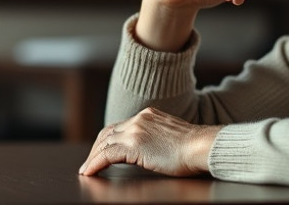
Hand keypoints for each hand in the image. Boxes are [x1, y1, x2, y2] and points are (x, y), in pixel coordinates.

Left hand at [78, 107, 221, 177]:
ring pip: (104, 142)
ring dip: (92, 157)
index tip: (102, 151)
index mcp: (149, 115)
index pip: (120, 126)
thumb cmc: (194, 147)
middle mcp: (139, 119)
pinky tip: (90, 172)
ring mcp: (135, 130)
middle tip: (89, 163)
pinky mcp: (133, 144)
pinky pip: (106, 154)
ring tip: (86, 170)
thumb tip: (150, 150)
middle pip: (108, 132)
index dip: (107, 140)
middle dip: (96, 148)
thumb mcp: (171, 137)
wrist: (201, 146)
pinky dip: (95, 163)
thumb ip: (156, 138)